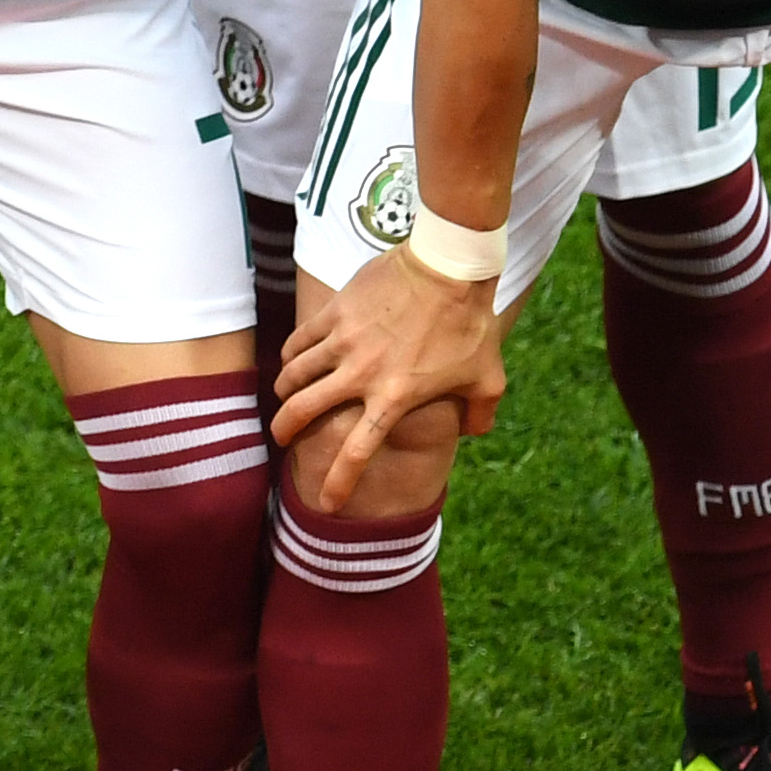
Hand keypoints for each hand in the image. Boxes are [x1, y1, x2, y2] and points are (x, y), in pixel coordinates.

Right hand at [266, 246, 506, 509]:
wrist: (447, 267)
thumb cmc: (470, 324)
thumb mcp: (489, 378)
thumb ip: (480, 414)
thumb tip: (470, 434)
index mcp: (395, 399)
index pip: (356, 452)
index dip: (338, 483)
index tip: (325, 504)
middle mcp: (360, 375)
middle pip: (303, 412)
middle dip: (286, 431)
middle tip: (282, 438)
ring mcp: (342, 343)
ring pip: (293, 376)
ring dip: (284, 392)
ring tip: (283, 396)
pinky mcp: (334, 315)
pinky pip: (299, 342)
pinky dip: (290, 356)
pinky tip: (291, 359)